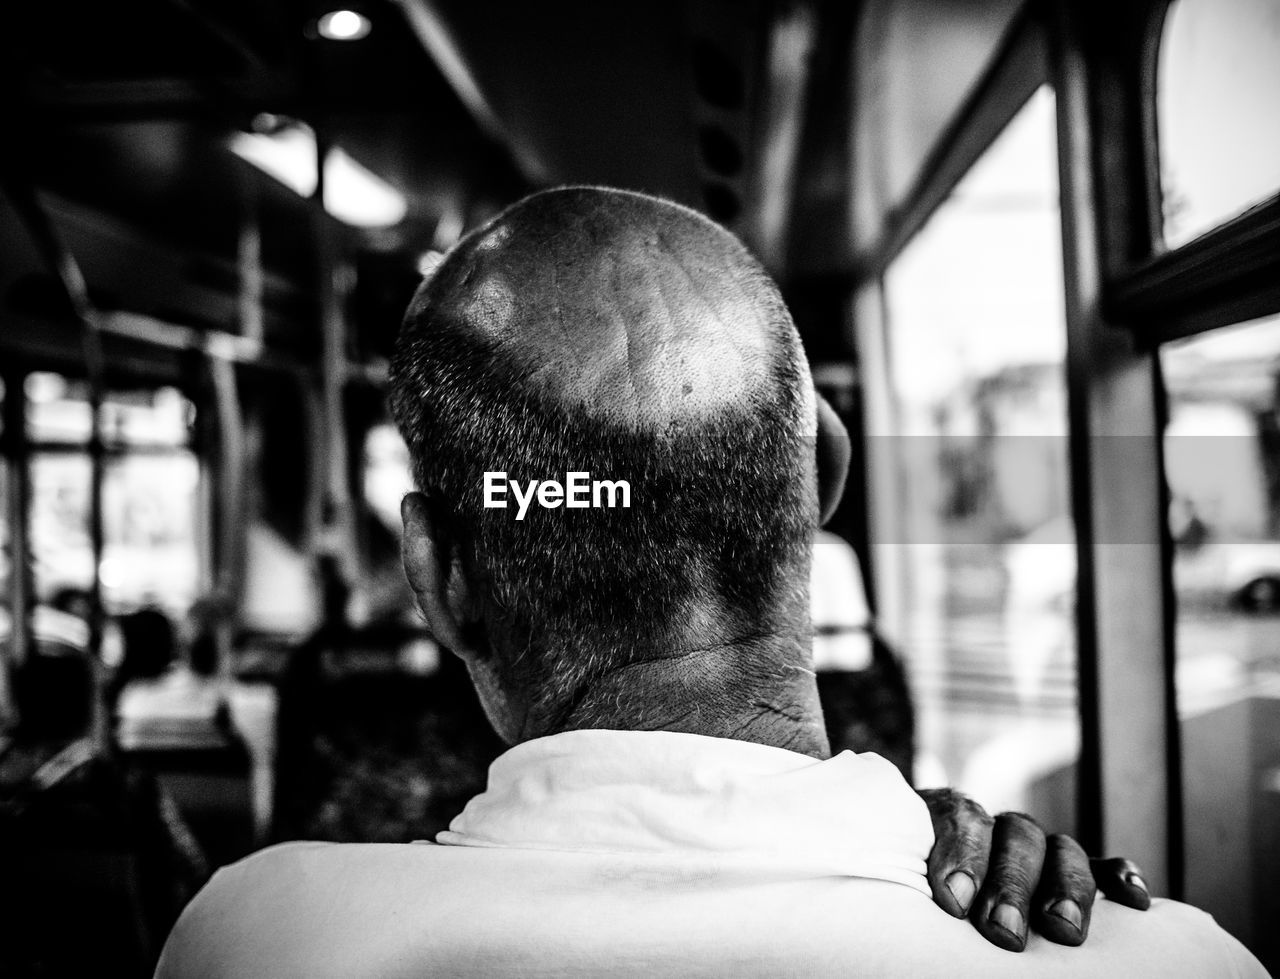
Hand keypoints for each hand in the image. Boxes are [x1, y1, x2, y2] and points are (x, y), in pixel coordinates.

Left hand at [918, 788, 1150, 951]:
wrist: (905, 861)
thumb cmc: (896, 882)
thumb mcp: (891, 870)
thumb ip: (899, 878)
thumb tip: (917, 904)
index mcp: (941, 814)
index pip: (958, 818)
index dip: (961, 855)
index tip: (953, 903)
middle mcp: (992, 824)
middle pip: (1015, 837)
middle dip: (1013, 884)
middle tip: (1004, 932)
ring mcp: (1032, 845)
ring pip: (1059, 849)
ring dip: (1066, 887)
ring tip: (1064, 931)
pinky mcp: (1063, 868)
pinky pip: (1098, 865)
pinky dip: (1116, 875)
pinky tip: (1134, 900)